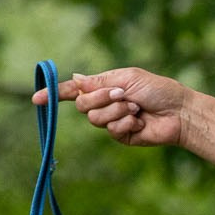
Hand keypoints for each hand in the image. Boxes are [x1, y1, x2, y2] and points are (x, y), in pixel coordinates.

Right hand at [32, 66, 191, 148]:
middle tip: (122, 94)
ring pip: (96, 119)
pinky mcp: (121, 136)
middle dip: (101, 99)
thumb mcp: (126, 78)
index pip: (73, 91)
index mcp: (104, 86)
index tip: (36, 98)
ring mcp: (111, 121)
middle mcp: (104, 104)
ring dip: (117, 111)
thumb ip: (99, 81)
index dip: (54, 94)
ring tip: (136, 108)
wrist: (178, 112)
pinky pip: (111, 130)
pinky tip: (140, 122)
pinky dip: (126, 124)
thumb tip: (75, 77)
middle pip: (82, 105)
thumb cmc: (157, 90)